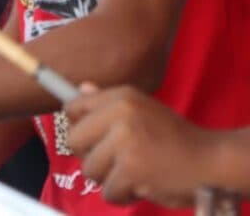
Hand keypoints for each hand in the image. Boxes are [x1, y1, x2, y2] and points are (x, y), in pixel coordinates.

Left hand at [66, 84, 219, 207]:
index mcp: (121, 97)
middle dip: (90, 156)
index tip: (89, 138)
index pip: (73, 108)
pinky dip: (123, 196)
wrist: (212, 161)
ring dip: (108, 179)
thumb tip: (80, 89)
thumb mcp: (143, 110)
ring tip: (132, 174)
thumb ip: (109, 103)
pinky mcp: (131, 170)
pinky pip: (108, 191)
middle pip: (74, 141)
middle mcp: (120, 114)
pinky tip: (141, 186)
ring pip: (90, 169)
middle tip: (112, 162)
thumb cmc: (175, 137)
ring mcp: (125, 142)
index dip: (77, 126)